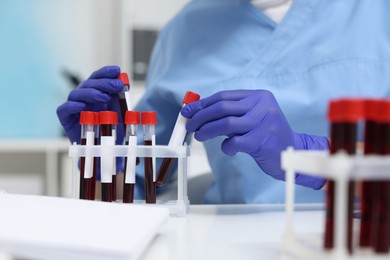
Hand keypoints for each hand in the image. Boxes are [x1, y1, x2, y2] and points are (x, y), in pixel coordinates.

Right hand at [56, 66, 123, 143]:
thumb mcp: (119, 113)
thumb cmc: (111, 130)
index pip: (98, 77)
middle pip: (89, 83)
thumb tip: (123, 83)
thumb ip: (119, 99)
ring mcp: (74, 107)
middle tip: (116, 85)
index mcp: (96, 93)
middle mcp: (83, 97)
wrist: (104, 150)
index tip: (117, 70)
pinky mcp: (65, 118)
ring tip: (104, 97)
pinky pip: (64, 109)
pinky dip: (72, 106)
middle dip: (104, 83)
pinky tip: (83, 106)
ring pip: (76, 93)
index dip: (106, 72)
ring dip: (91, 93)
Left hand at [181, 89, 328, 188]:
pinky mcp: (261, 141)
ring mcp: (263, 123)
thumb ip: (232, 113)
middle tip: (190, 126)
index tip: (188, 111)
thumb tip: (199, 113)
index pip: (224, 96)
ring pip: (225, 123)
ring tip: (200, 136)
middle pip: (222, 107)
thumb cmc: (268, 135)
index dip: (203, 104)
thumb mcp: (253, 117)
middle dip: (201, 117)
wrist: (294, 152)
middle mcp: (262, 106)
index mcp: (259, 96)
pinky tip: (228, 149)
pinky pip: (234, 142)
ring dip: (207, 130)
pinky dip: (226, 147)